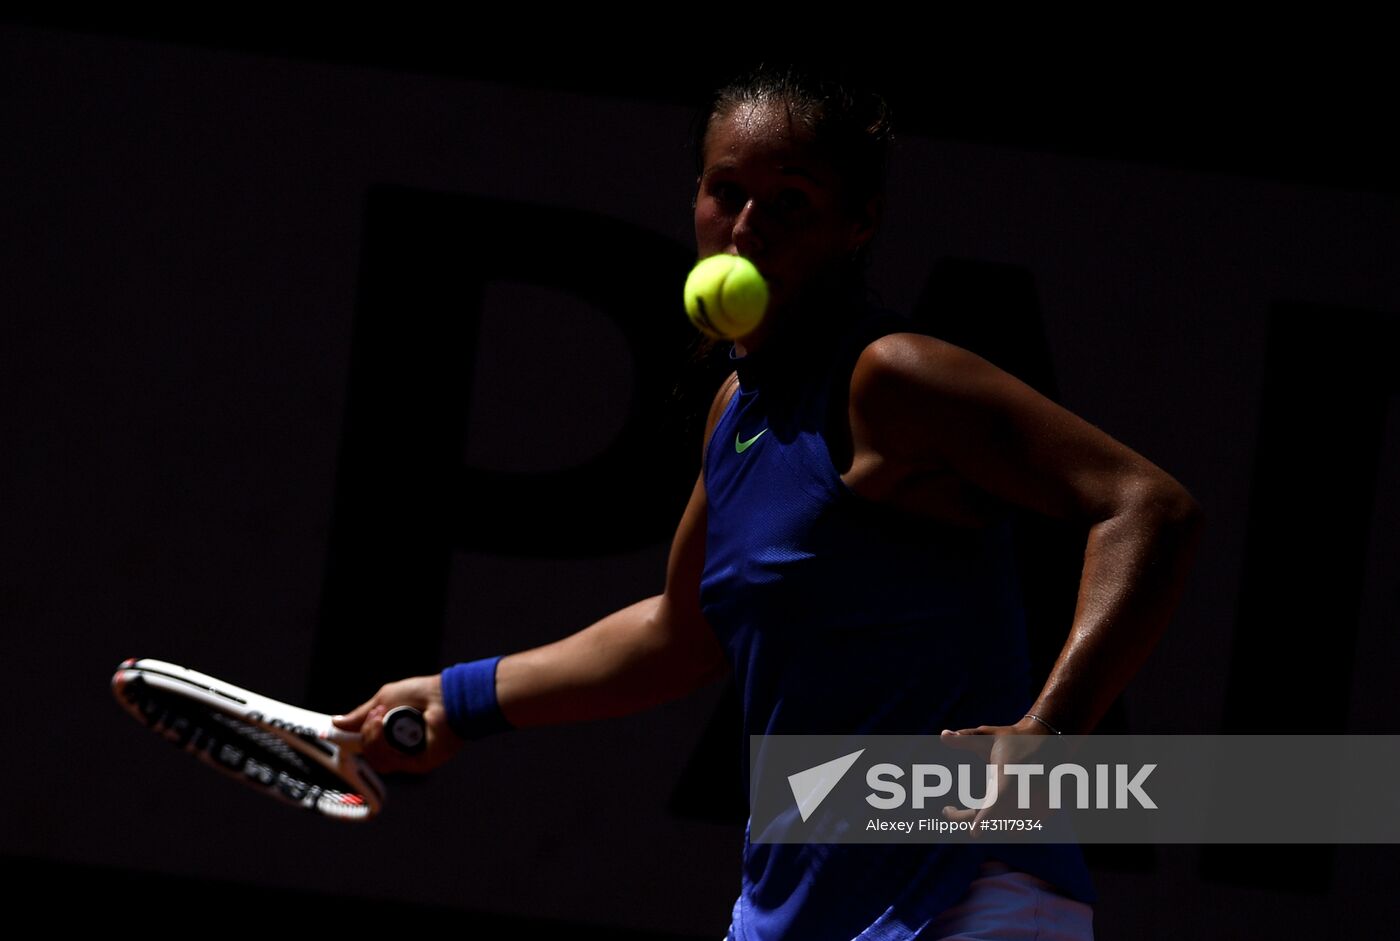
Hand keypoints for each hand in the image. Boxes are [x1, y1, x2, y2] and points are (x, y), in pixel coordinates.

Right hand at [333, 674, 462, 773]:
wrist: (444, 697)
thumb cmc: (420, 693)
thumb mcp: (384, 699)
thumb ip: (361, 715)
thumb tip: (335, 723)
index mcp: (392, 733)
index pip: (367, 745)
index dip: (352, 741)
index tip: (333, 735)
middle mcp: (400, 748)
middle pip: (369, 754)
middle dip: (366, 734)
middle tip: (375, 715)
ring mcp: (409, 757)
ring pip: (376, 760)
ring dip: (373, 738)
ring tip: (382, 717)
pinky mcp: (418, 764)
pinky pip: (389, 762)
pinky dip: (384, 744)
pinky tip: (389, 725)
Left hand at [937, 717, 1059, 834]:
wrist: (1054, 743)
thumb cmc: (1015, 739)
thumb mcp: (989, 735)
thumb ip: (965, 738)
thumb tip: (943, 735)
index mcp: (1009, 774)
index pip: (998, 801)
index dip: (987, 818)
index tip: (974, 833)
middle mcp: (1025, 792)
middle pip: (994, 819)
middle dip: (968, 818)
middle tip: (948, 811)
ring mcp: (1037, 804)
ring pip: (1007, 826)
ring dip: (989, 821)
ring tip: (970, 809)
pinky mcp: (1044, 813)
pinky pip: (1019, 826)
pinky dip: (1005, 822)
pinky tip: (996, 809)